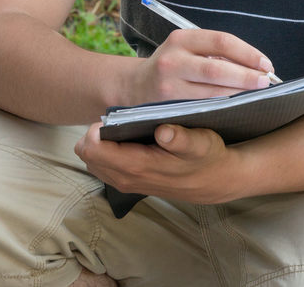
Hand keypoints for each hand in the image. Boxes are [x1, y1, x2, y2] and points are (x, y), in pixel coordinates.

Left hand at [74, 122, 244, 203]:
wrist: (216, 181)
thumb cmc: (207, 156)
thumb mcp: (201, 143)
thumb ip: (181, 138)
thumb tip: (163, 132)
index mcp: (137, 166)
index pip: (93, 149)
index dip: (96, 130)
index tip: (112, 119)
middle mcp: (126, 178)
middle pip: (86, 155)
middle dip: (94, 135)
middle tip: (115, 122)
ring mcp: (125, 183)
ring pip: (92, 161)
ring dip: (99, 144)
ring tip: (120, 131)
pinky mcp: (129, 183)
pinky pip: (102, 167)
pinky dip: (105, 153)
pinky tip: (125, 142)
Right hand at [121, 28, 275, 105]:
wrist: (136, 86)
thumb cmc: (173, 66)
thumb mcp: (187, 50)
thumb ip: (216, 53)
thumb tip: (257, 66)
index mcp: (181, 39)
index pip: (221, 41)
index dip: (248, 53)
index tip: (266, 64)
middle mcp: (172, 60)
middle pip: (218, 69)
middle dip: (247, 77)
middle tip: (266, 82)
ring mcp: (169, 84)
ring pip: (213, 92)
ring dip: (240, 94)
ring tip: (257, 95)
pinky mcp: (168, 105)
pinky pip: (203, 106)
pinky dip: (224, 106)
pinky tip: (237, 106)